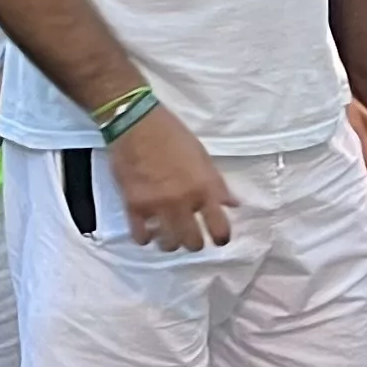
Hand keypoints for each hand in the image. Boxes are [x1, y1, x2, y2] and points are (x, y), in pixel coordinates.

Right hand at [106, 106, 235, 250]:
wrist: (136, 122)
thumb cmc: (172, 135)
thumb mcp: (203, 156)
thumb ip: (217, 184)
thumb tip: (233, 205)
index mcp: (204, 187)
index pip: (220, 228)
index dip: (221, 238)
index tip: (218, 239)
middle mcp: (183, 200)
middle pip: (194, 243)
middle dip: (195, 242)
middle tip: (191, 235)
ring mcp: (157, 205)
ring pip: (168, 244)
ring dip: (171, 242)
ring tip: (168, 233)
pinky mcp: (133, 205)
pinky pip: (141, 236)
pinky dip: (146, 237)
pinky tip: (148, 230)